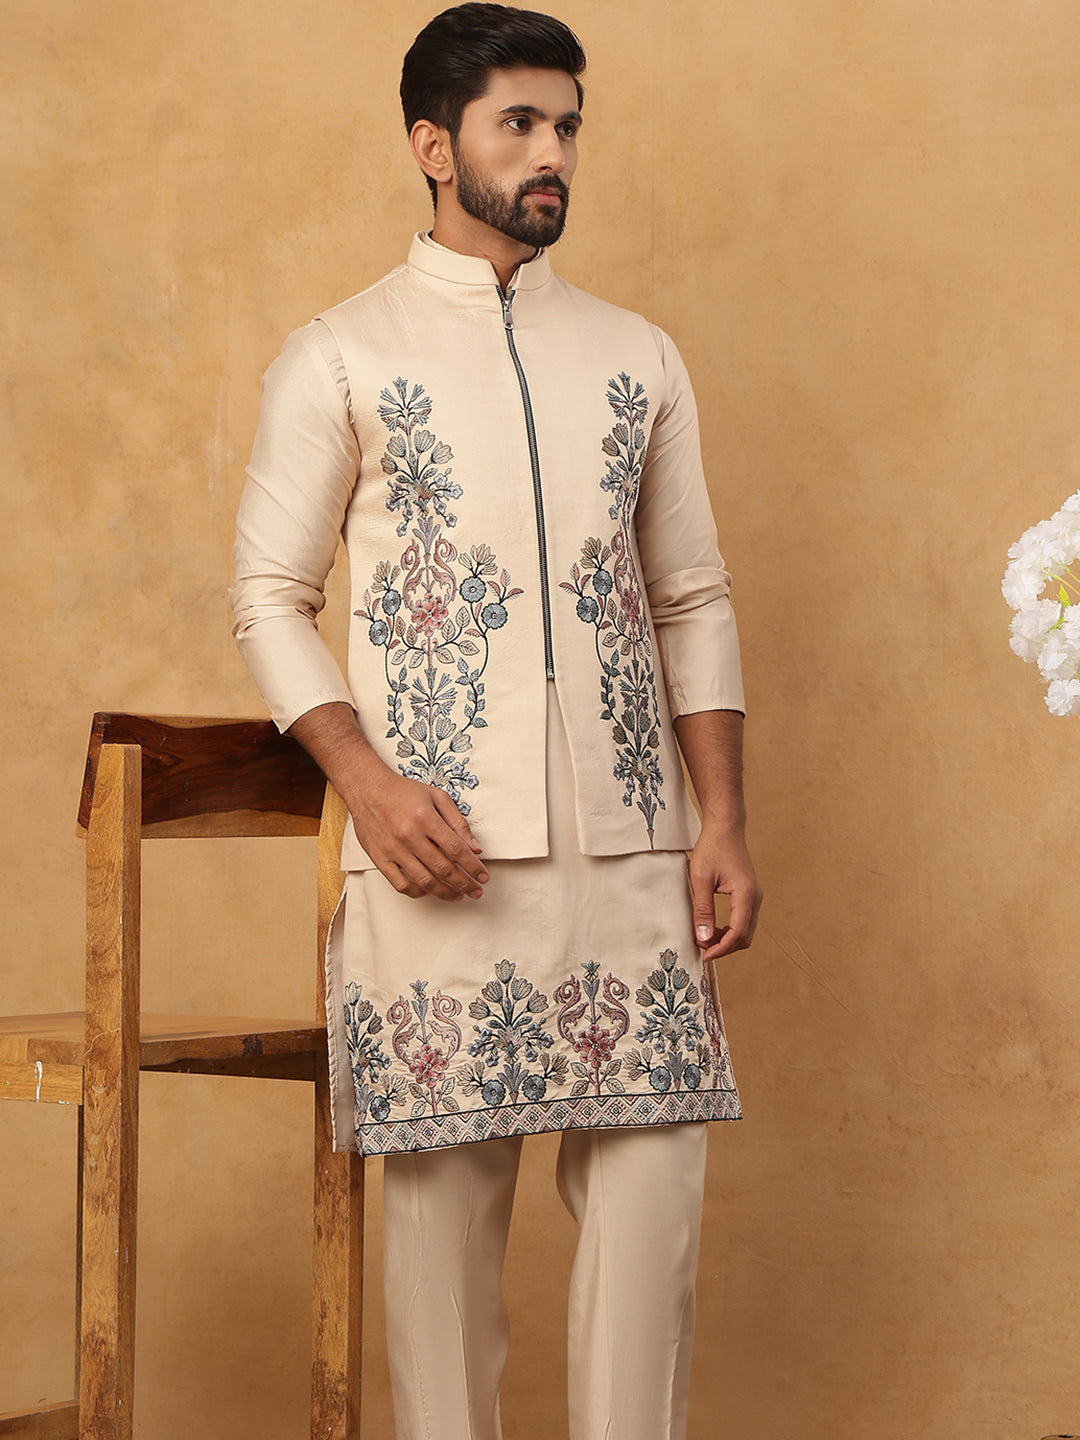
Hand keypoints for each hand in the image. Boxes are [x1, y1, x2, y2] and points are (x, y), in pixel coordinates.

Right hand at [287, 701, 488, 903]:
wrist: (367, 789)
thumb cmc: (403, 792)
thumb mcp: (436, 797)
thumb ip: (458, 822)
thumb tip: (474, 847)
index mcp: (425, 818)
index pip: (456, 849)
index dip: (473, 866)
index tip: (483, 876)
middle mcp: (409, 836)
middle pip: (443, 868)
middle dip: (464, 883)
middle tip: (476, 891)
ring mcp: (393, 849)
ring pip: (424, 880)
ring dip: (445, 892)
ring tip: (458, 896)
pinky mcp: (380, 859)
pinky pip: (401, 884)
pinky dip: (418, 892)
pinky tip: (430, 891)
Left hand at [688, 824, 761, 961]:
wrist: (725, 828)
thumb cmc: (712, 848)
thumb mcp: (701, 879)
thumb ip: (703, 910)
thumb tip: (704, 938)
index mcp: (745, 895)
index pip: (738, 933)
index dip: (721, 949)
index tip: (705, 955)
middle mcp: (755, 898)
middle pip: (745, 936)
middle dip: (725, 947)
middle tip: (703, 949)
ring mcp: (755, 897)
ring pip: (746, 930)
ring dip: (728, 940)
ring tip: (705, 939)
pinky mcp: (750, 895)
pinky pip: (745, 920)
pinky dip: (731, 930)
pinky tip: (714, 928)